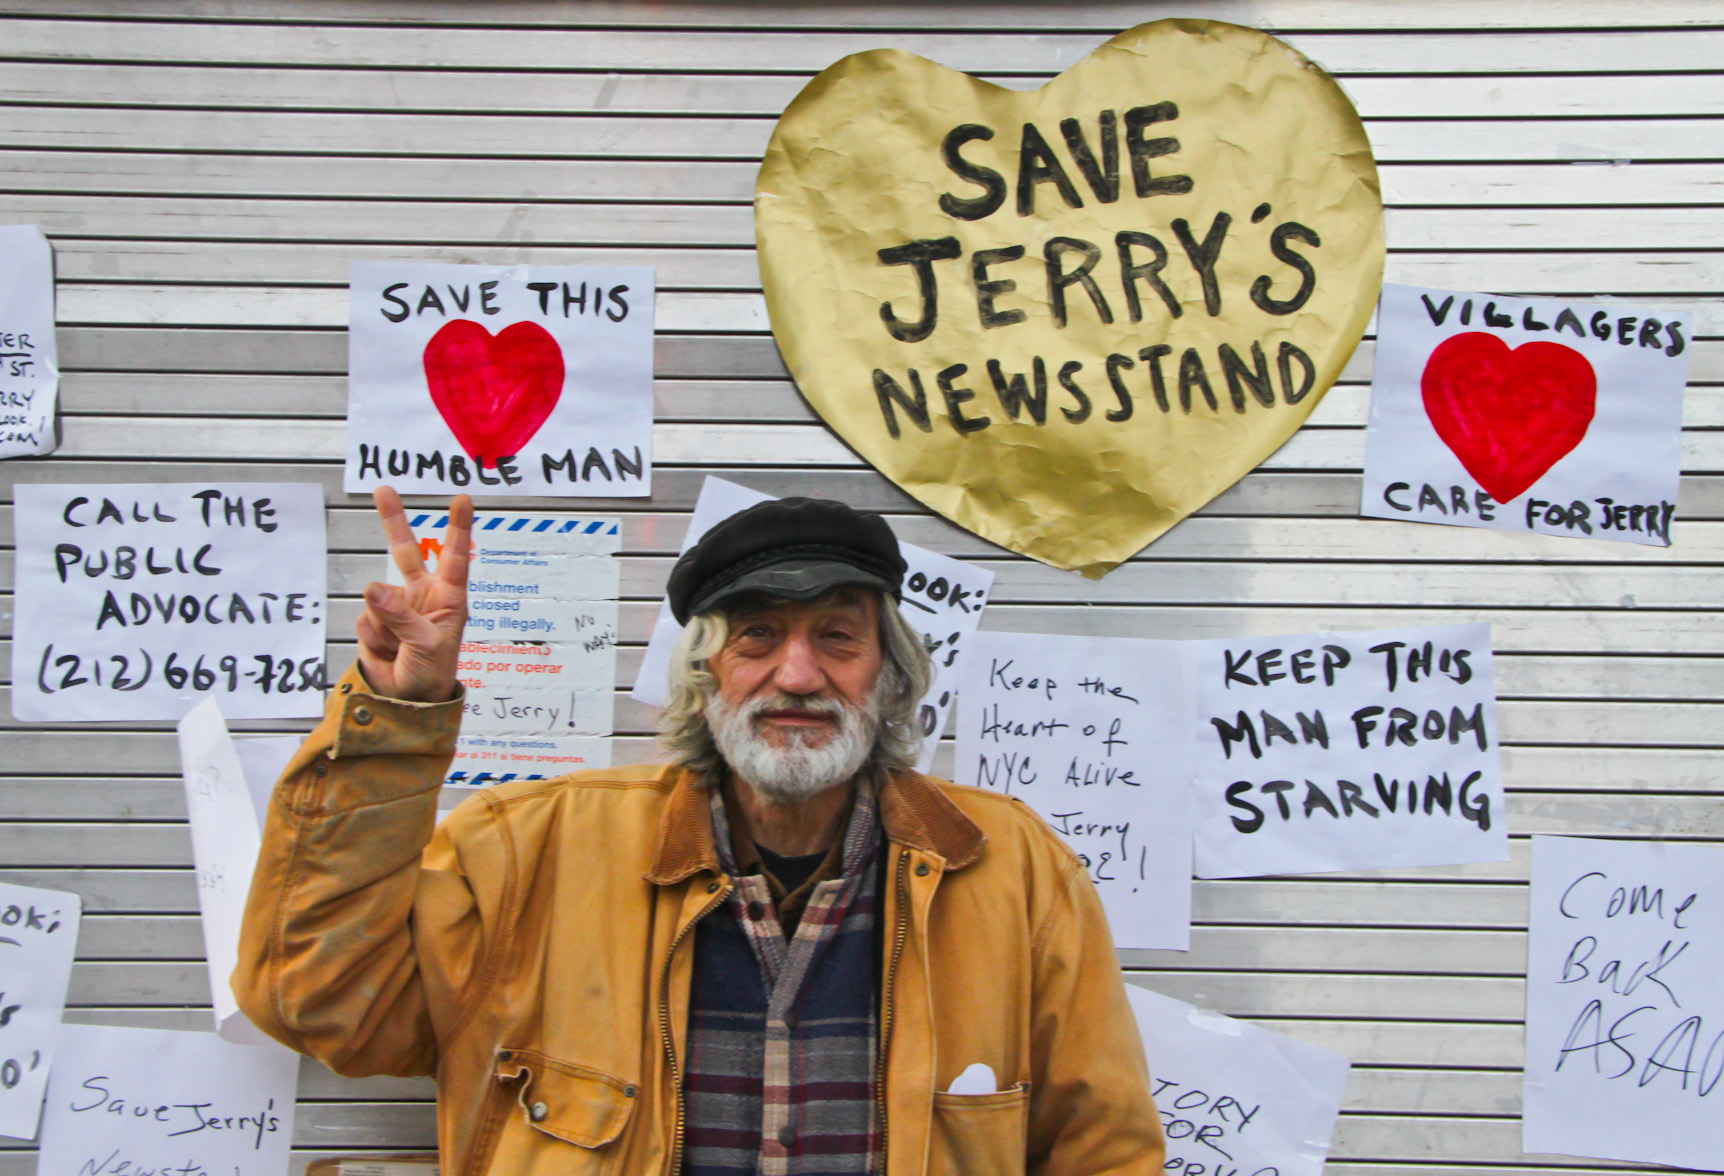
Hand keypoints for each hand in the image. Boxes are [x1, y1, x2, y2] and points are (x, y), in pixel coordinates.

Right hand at [355, 487, 472, 702]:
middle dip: (393, 520)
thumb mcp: (426, 645)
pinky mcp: (374, 620)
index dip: (458, 527)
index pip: (454, 556)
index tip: (462, 499)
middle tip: (383, 490)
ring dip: (384, 626)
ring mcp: (395, 606)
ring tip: (401, 649)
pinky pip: (364, 620)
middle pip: (405, 551)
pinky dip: (373, 638)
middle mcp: (422, 595)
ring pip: (377, 598)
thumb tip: (372, 588)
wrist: (407, 699)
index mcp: (448, 597)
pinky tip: (386, 651)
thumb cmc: (433, 671)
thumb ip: (401, 617)